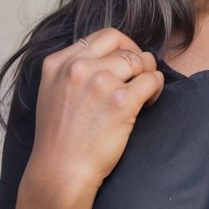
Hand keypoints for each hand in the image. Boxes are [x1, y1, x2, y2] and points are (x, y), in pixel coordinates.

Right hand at [26, 27, 163, 198]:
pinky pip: (152, 80)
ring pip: (140, 61)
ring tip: (144, 93)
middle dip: (137, 59)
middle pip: (124, 46)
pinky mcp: (121, 102)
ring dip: (148, 74)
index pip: (103, 37)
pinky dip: (156, 88)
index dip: (122, 47)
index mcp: (58, 63)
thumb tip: (107, 59)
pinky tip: (149, 101)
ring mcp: (100, 83)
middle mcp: (78, 68)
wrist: (61, 172)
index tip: (126, 64)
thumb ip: (72, 71)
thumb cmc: (59, 140)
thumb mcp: (52, 93)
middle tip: (139, 77)